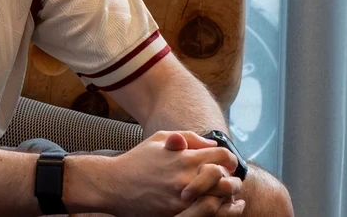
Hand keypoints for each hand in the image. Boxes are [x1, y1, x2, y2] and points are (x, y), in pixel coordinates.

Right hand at [101, 131, 242, 216]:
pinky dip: (212, 211)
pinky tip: (210, 208)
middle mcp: (186, 176)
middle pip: (227, 181)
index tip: (228, 165)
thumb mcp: (159, 139)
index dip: (231, 161)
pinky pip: (204, 214)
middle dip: (233, 182)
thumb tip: (211, 144)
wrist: (113, 184)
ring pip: (219, 201)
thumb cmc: (137, 160)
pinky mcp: (175, 213)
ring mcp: (182, 197)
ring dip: (225, 200)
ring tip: (223, 199)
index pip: (224, 156)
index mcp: (185, 156)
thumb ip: (188, 137)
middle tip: (231, 185)